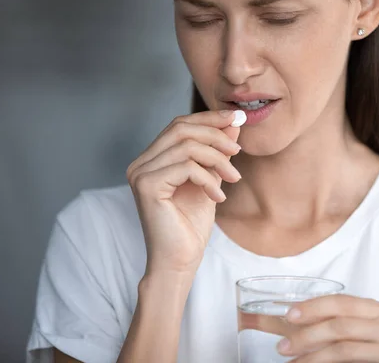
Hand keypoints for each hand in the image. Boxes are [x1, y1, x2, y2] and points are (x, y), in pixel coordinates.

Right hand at [126, 110, 243, 273]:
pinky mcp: (146, 186)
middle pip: (181, 128)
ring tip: (233, 178)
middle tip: (238, 150)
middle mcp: (141, 163)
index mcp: (152, 159)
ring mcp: (140, 173)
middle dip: (215, 134)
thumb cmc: (191, 226)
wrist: (180, 261)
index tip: (237, 119)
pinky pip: (186, 167)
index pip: (179, 125)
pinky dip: (209, 178)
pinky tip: (218, 196)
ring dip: (218, 160)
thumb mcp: (210, 180)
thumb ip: (217, 152)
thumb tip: (232, 123)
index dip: (209, 118)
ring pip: (187, 146)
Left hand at [276, 295, 378, 362]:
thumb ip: (303, 327)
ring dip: (314, 356)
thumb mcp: (335, 336)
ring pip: (346, 345)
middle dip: (308, 334)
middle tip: (282, 347)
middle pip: (341, 322)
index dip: (313, 307)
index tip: (288, 316)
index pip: (339, 301)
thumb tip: (253, 317)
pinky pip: (356, 358)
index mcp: (371, 308)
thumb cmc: (366, 353)